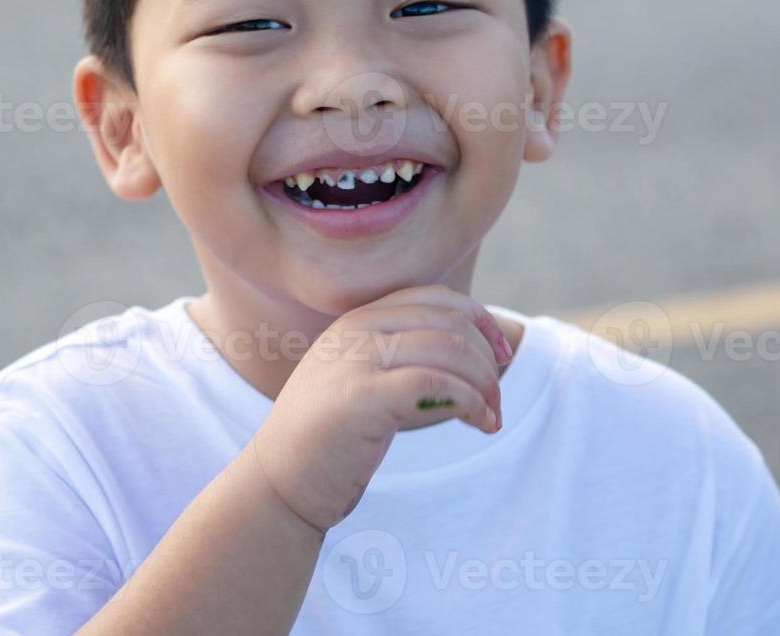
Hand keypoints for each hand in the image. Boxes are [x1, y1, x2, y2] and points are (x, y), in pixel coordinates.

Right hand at [248, 285, 511, 533]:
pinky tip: (478, 424)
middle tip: (496, 401)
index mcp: (356, 321)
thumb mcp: (360, 380)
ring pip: (449, 349)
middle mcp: (355, 331)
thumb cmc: (328, 439)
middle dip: (487, 359)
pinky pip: (436, 384)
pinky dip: (469, 402)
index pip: (434, 298)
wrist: (279, 482)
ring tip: (491, 417)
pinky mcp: (362, 398)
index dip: (480, 320)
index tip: (500, 356)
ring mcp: (355, 360)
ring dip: (484, 384)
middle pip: (449, 322)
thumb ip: (398, 357)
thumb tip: (471, 350)